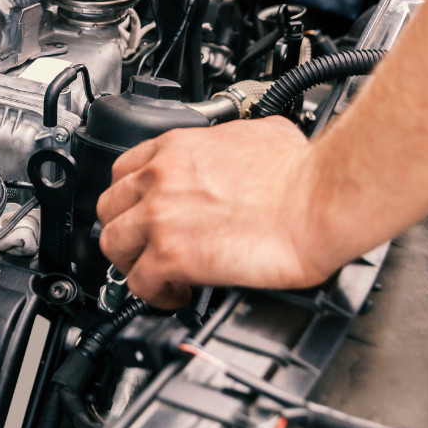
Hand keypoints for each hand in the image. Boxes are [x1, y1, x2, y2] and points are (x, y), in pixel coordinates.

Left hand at [96, 117, 332, 308]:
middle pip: (109, 208)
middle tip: (144, 247)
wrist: (318, 200)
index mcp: (175, 149)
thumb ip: (231, 142)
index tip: (141, 212)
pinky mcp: (172, 255)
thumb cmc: (301, 171)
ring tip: (156, 275)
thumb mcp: (259, 133)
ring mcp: (160, 216)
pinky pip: (140, 282)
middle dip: (125, 230)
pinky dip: (155, 294)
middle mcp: (159, 179)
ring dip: (132, 264)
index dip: (131, 198)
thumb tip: (243, 149)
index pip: (123, 171)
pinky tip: (178, 294)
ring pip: (113, 245)